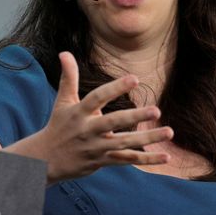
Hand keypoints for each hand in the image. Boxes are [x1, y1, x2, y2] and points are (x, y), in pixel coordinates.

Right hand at [8, 51, 172, 182]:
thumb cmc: (58, 125)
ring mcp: (96, 148)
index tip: (134, 78)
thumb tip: (64, 52)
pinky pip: (127, 160)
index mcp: (79, 113)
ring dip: (148, 139)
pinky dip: (147, 159)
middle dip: (134, 116)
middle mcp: (88, 130)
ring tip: (169, 131)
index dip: (115, 88)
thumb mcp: (62, 101)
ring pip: (125, 143)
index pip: (97, 98)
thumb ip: (68, 77)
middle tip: (157, 110)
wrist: (46, 160)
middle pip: (113, 123)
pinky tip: (166, 156)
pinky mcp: (103, 161)